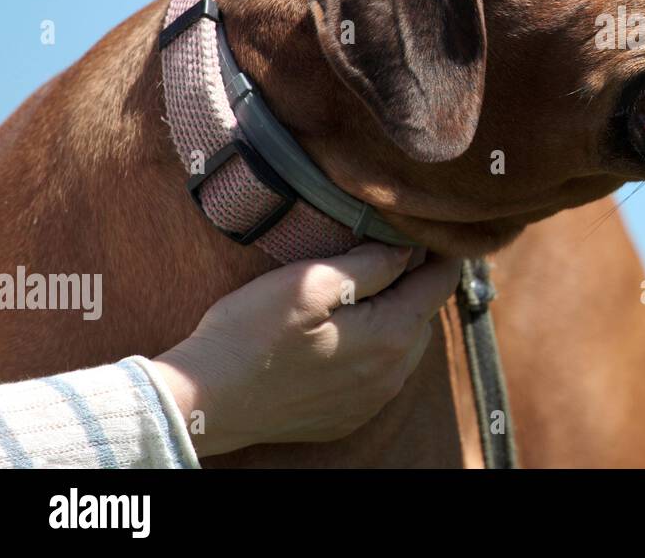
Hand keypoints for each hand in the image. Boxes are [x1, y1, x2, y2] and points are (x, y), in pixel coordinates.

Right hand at [152, 243, 458, 457]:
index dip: (439, 251)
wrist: (203, 401)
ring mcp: (371, 401)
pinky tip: (340, 332)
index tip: (424, 228)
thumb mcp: (310, 281)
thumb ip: (370, 264)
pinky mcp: (347, 416)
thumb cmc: (250, 335)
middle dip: (413, 282)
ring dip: (393, 316)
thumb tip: (406, 249)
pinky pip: (378, 373)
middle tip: (384, 251)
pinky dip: (371, 348)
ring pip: (404, 345)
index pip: (441, 283)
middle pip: (424, 314)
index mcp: (392, 336)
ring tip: (361, 290)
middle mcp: (393, 375)